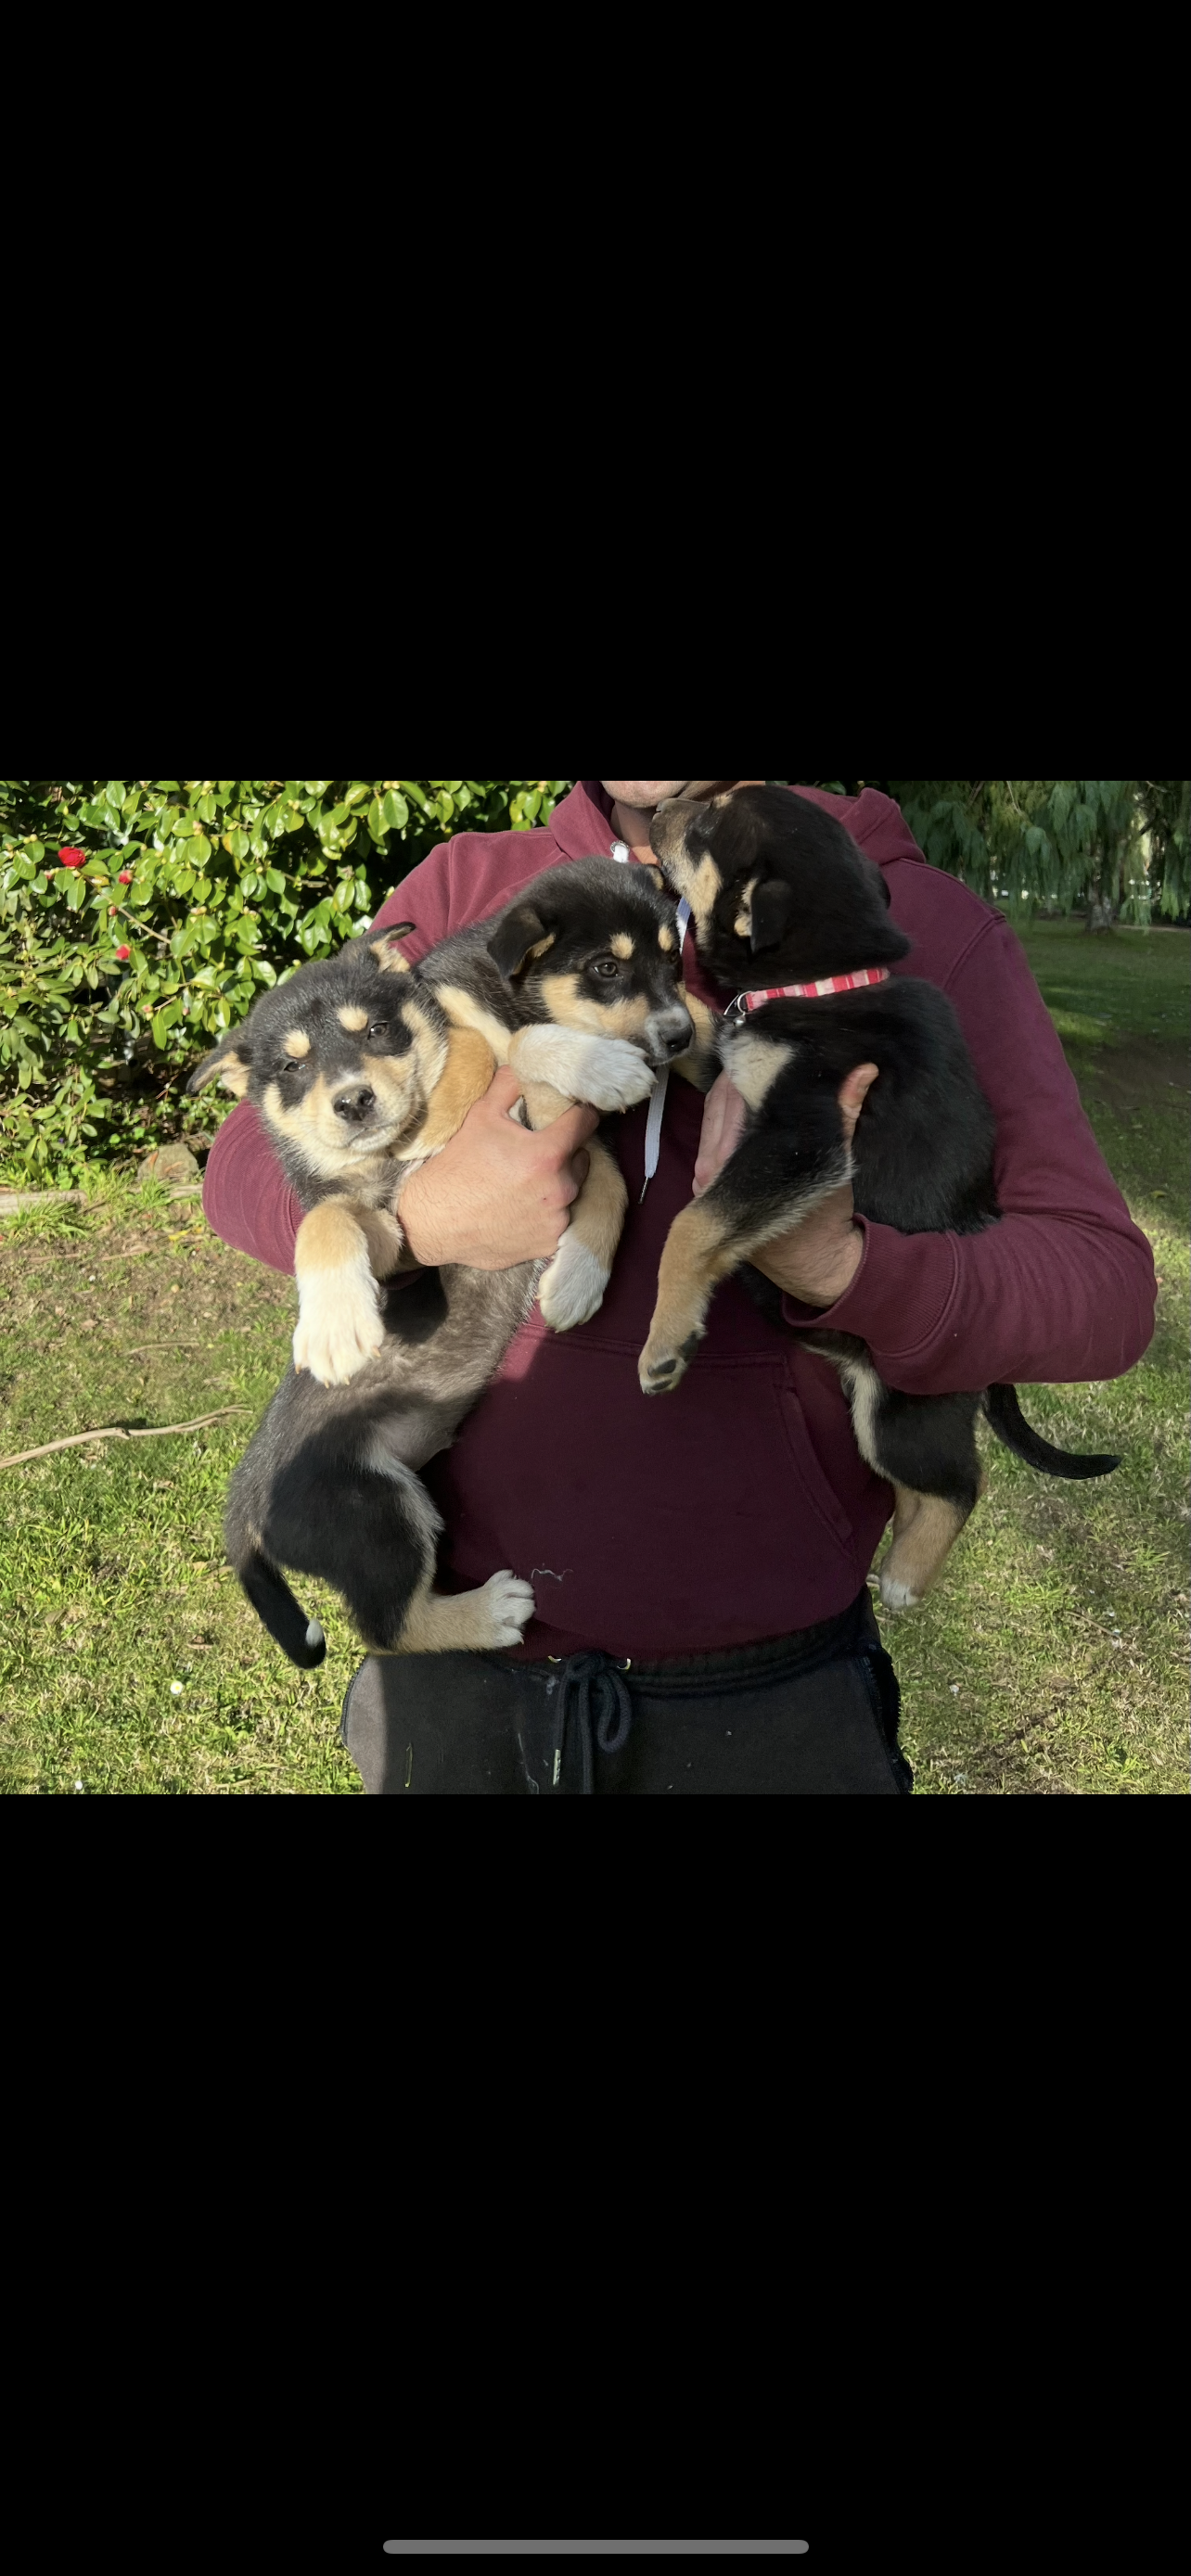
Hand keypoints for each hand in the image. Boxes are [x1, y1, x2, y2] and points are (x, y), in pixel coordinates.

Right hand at [398, 1065, 598, 1268]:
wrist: (434, 1222)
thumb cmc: (457, 1168)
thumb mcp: (480, 1117)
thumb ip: (509, 1086)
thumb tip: (524, 1066)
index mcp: (547, 1154)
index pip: (585, 1123)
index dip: (581, 1113)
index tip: (576, 1112)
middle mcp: (560, 1188)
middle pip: (581, 1159)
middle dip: (565, 1153)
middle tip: (536, 1153)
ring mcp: (557, 1220)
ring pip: (572, 1191)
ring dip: (558, 1184)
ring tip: (528, 1182)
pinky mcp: (549, 1243)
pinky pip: (561, 1221)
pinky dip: (548, 1213)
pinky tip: (524, 1208)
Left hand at [694, 1061, 879, 1307]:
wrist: (812, 1264)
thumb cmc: (822, 1217)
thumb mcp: (834, 1161)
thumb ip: (843, 1114)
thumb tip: (863, 1070)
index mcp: (730, 1164)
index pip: (730, 1100)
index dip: (749, 1070)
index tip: (767, 1047)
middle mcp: (707, 1171)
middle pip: (716, 1105)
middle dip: (738, 1078)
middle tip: (761, 1052)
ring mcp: (702, 1178)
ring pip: (710, 1119)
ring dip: (729, 1095)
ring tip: (755, 1070)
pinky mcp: (705, 1182)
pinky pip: (710, 1136)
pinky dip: (725, 1116)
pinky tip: (744, 1100)